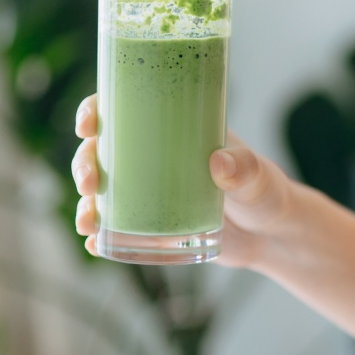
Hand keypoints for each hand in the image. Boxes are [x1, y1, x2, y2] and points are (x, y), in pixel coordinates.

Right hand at [71, 94, 299, 267]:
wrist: (271, 234)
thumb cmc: (264, 192)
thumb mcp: (259, 177)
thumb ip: (246, 169)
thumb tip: (219, 161)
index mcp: (175, 130)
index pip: (126, 110)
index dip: (97, 112)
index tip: (89, 124)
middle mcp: (154, 158)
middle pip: (102, 152)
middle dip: (84, 163)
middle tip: (89, 181)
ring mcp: (150, 194)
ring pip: (102, 192)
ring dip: (85, 204)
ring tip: (87, 221)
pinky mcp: (152, 227)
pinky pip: (116, 230)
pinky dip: (100, 236)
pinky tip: (94, 244)